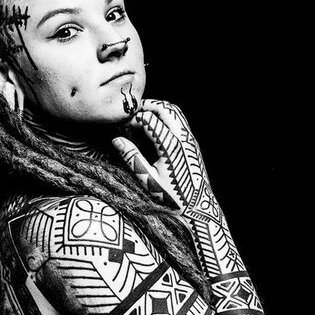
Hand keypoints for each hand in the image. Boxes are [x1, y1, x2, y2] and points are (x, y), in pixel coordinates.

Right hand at [111, 99, 215, 218]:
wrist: (198, 208)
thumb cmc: (172, 198)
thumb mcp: (147, 179)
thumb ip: (131, 157)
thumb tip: (116, 139)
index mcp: (170, 146)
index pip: (148, 120)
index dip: (133, 120)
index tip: (124, 129)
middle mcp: (182, 138)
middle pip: (164, 109)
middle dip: (146, 107)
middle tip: (132, 115)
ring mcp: (190, 140)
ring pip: (175, 111)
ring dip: (158, 109)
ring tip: (143, 117)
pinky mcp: (193, 144)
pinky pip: (181, 121)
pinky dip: (167, 117)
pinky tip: (157, 127)